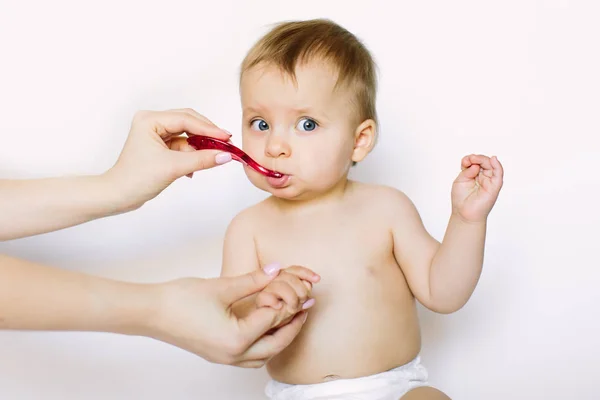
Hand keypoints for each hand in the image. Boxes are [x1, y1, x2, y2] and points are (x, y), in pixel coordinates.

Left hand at [104, 108, 233, 211]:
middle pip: (188, 122)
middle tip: (226, 144)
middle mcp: (152, 122)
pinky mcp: (159, 146)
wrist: (118, 196)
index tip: (226, 138)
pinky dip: (191, 155)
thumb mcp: (173, 167)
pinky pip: (183, 145)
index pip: (186, 119)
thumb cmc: (136, 179)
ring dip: (199, 148)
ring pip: (187, 135)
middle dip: (207, 135)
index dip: (209, 129)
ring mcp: (155, 133)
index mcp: (149, 120)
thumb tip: (226, 155)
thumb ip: (202, 159)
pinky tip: (194, 168)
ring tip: (212, 158)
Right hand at [148, 266, 315, 367]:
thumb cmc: (181, 300)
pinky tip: (266, 328)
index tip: (300, 289)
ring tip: (290, 318)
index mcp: (237, 339)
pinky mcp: (218, 354)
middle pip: (275, 345)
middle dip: (293, 326)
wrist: (150, 312)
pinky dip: (264, 344)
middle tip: (306, 309)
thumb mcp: (222, 287)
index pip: (273, 320)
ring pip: (264, 355)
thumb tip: (276, 269)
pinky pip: (250, 356)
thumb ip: (253, 279)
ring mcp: (225, 358)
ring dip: (280, 339)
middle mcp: (233, 355)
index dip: (287, 302)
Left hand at [452, 154, 503, 222]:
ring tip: (475, 159)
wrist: (464, 214)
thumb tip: (476, 165)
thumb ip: (467, 171)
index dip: (469, 159)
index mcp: (474, 175)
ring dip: (484, 159)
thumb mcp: (460, 181)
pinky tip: (493, 159)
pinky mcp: (494, 187)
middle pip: (484, 162)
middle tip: (469, 159)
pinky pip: (499, 174)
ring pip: (492, 165)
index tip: (464, 162)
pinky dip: (497, 166)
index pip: (475, 162)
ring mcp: (489, 181)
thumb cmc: (461, 199)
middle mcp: (483, 177)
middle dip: (476, 158)